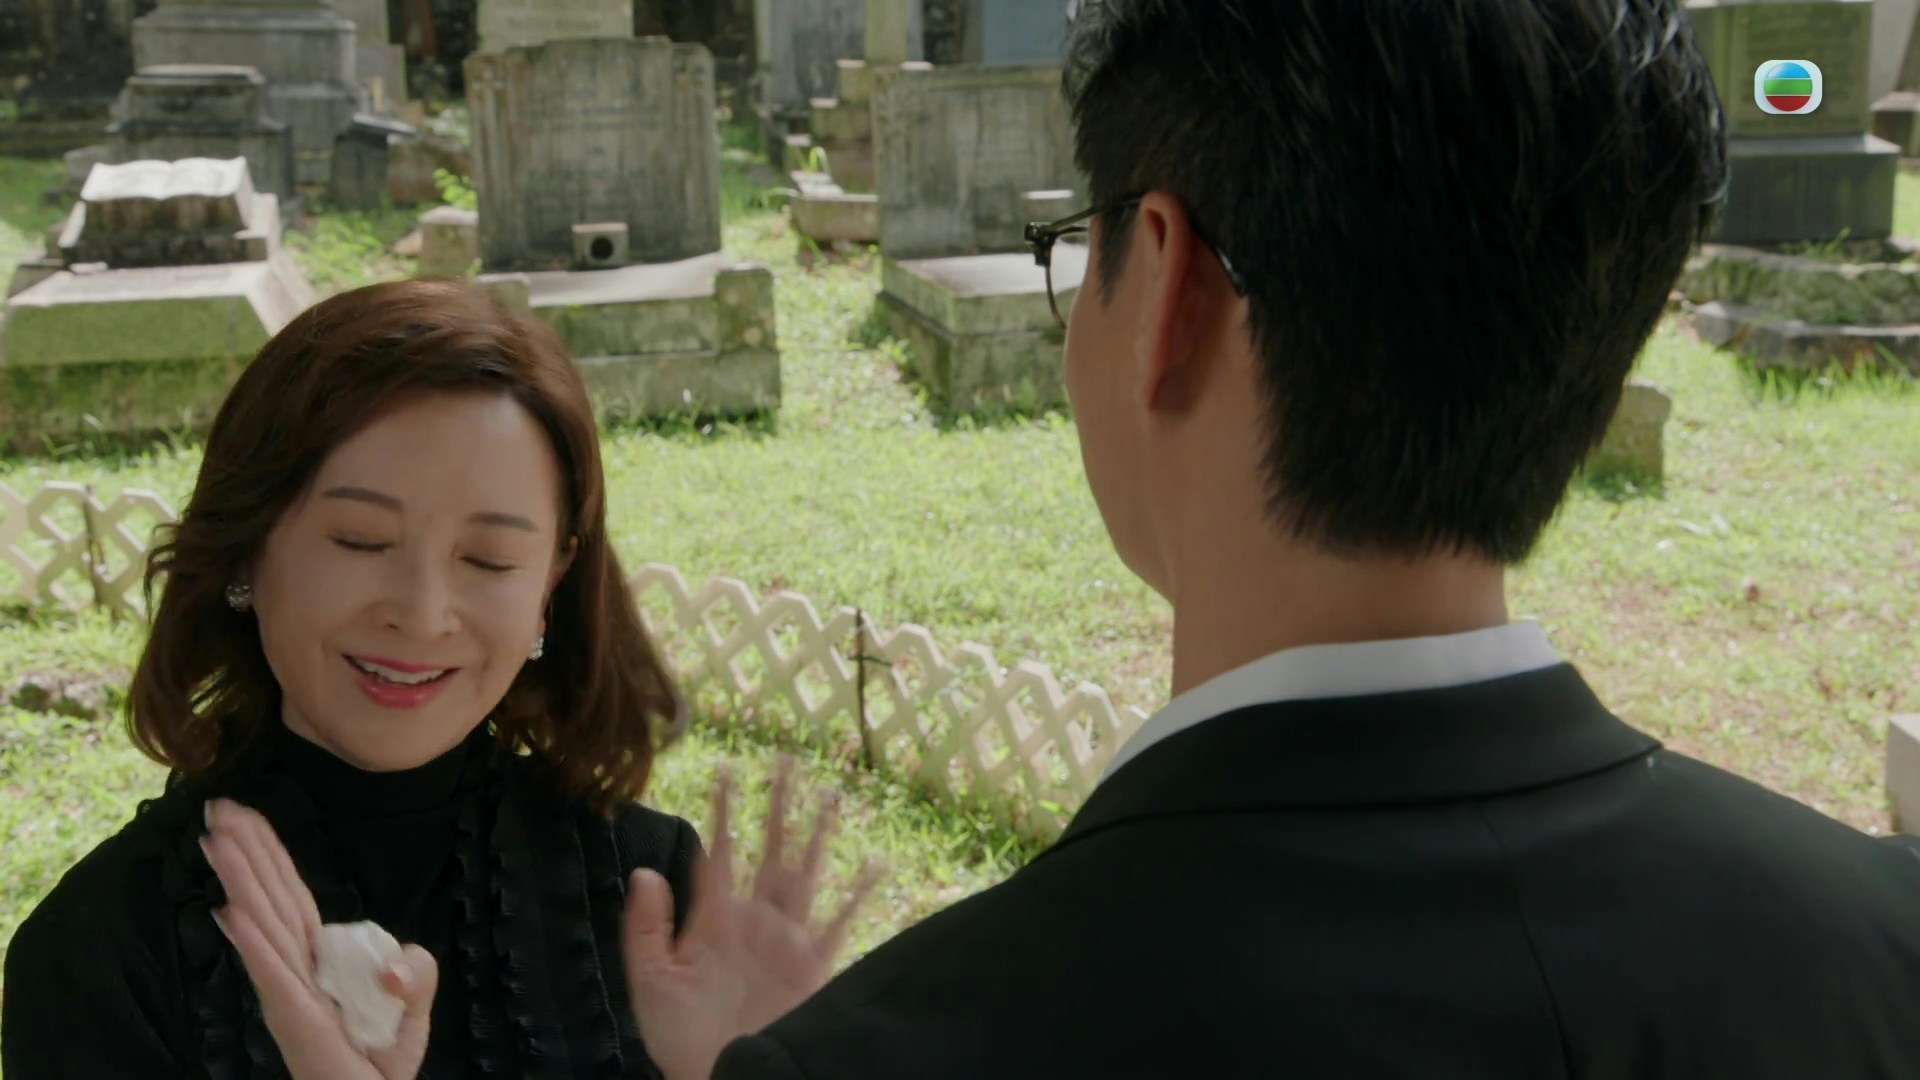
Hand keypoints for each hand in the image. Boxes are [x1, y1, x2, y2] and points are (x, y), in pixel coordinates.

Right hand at [201, 798, 437, 1079]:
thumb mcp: (413, 1007)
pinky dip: (252, 942)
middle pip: (270, 899)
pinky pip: (273, 973)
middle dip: (245, 852)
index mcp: (319, 959)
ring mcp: (290, 993)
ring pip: (263, 925)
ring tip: (216, 840)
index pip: (291, 896)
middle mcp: (296, 970)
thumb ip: (415, 973)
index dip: (268, 855)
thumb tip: (392, 964)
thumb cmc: (381, 1060)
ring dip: (240, 880)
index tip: (243, 814)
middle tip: (217, 806)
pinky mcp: (296, 1019)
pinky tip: (230, 912)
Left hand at [622, 757, 882, 1079]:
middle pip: (768, 848)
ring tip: (829, 792)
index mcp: (714, 919)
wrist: (719, 1078)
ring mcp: (786, 939)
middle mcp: (754, 920)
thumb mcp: (651, 980)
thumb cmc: (680, 1037)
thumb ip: (648, 926)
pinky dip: (858, 895)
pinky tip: (875, 866)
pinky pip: (839, 923)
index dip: (721, 812)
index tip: (725, 770)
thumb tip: (645, 871)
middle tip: (784, 758)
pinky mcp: (813, 965)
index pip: (718, 852)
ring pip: (804, 872)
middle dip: (776, 804)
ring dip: (815, 833)